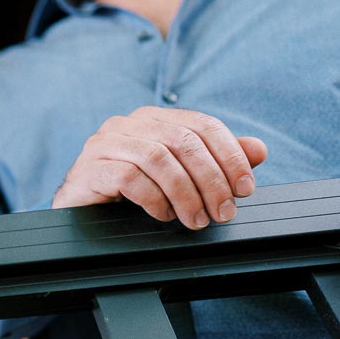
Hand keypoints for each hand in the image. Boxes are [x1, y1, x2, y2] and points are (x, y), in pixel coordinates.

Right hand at [52, 107, 266, 228]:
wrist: (80, 210)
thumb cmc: (130, 193)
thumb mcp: (179, 175)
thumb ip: (215, 161)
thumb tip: (259, 149)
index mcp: (153, 119)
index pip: (202, 125)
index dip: (230, 155)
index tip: (245, 188)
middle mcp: (127, 124)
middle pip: (182, 141)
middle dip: (211, 180)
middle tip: (223, 212)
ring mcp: (104, 144)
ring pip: (157, 158)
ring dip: (185, 194)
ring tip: (195, 220)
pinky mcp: (88, 167)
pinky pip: (128, 178)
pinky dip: (154, 199)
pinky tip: (161, 215)